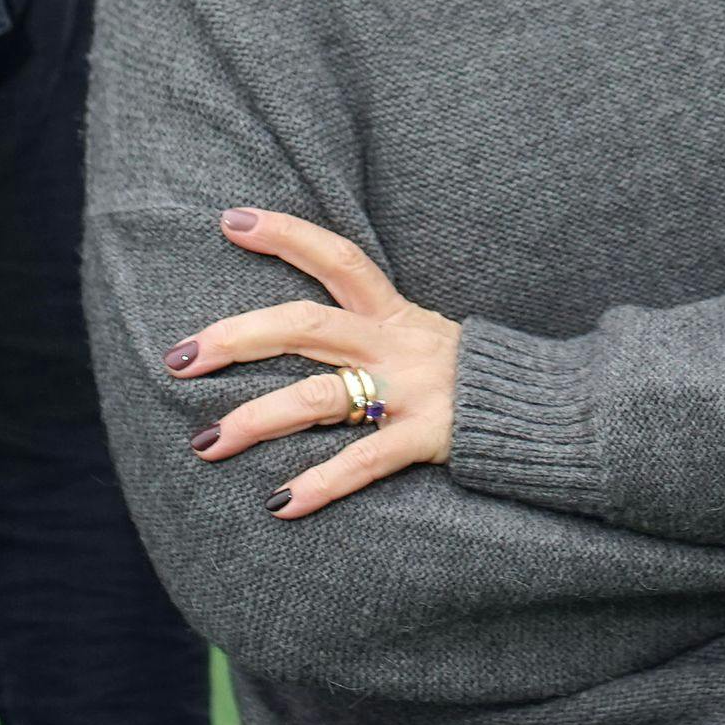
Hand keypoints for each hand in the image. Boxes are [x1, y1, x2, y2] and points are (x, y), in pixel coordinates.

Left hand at [169, 209, 462, 518]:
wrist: (547, 410)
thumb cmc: (472, 375)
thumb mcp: (424, 334)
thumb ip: (373, 328)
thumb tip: (303, 330)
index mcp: (393, 312)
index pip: (335, 257)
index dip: (284, 234)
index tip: (230, 219)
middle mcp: (395, 343)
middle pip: (305, 325)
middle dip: (237, 337)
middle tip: (178, 357)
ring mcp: (409, 390)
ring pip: (318, 398)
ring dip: (255, 420)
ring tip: (205, 443)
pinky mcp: (425, 438)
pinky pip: (364, 461)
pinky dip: (321, 484)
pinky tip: (280, 504)